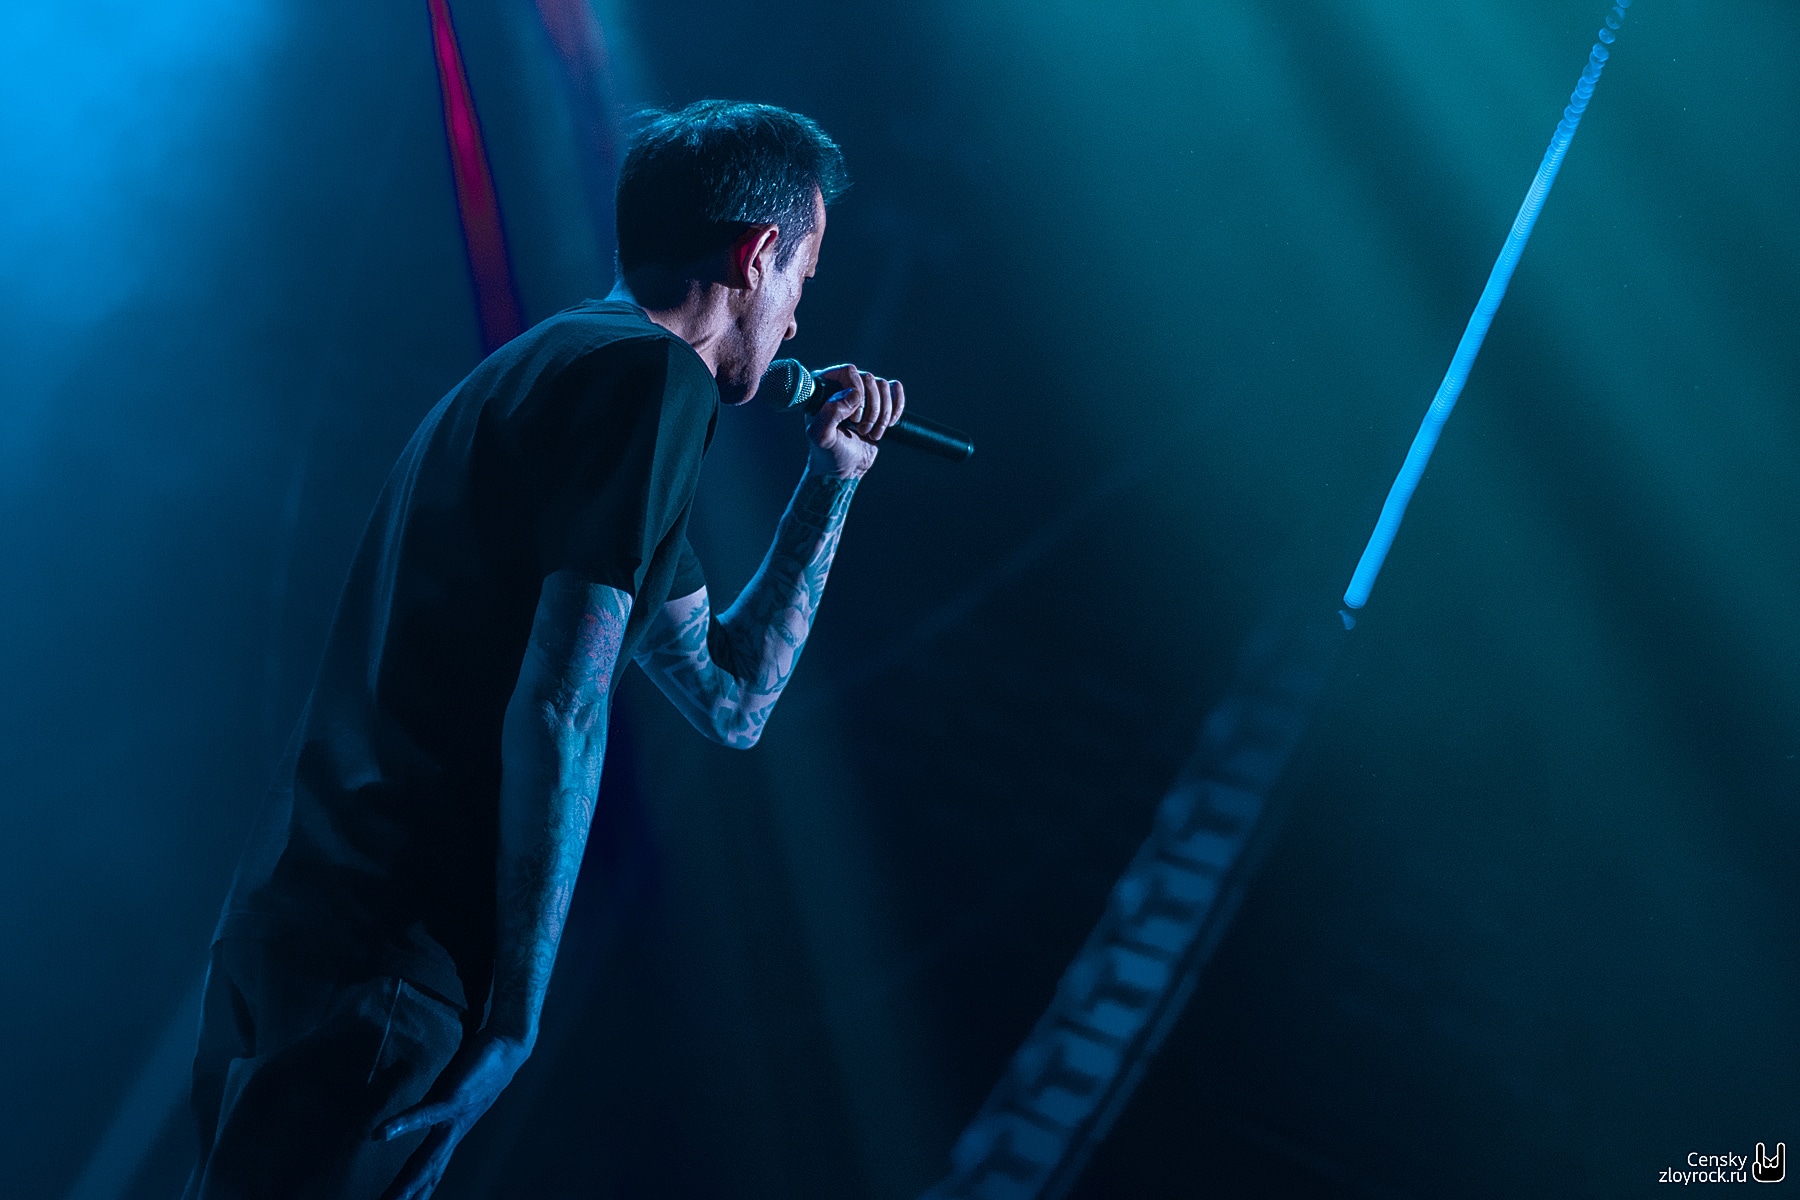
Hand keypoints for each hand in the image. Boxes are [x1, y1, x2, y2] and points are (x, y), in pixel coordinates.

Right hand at [374, 1031, 530, 1199]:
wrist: (509, 1046)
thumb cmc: (478, 1071)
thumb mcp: (449, 1097)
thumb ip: (432, 1111)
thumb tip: (412, 1118)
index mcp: (449, 1135)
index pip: (428, 1172)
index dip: (415, 1193)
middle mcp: (452, 1133)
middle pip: (426, 1174)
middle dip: (407, 1196)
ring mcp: (455, 1118)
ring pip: (429, 1158)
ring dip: (409, 1181)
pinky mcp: (455, 1098)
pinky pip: (425, 1115)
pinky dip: (403, 1125)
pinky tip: (382, 1133)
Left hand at [805, 364, 904, 478]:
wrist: (846, 468)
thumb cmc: (828, 453)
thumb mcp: (822, 436)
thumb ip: (830, 413)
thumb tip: (855, 393)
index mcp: (824, 388)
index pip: (849, 371)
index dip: (857, 392)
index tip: (853, 418)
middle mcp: (843, 385)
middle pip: (869, 378)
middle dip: (871, 409)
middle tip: (860, 428)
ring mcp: (862, 392)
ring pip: (884, 386)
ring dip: (882, 415)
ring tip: (870, 433)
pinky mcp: (879, 401)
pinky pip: (895, 390)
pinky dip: (896, 409)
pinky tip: (888, 425)